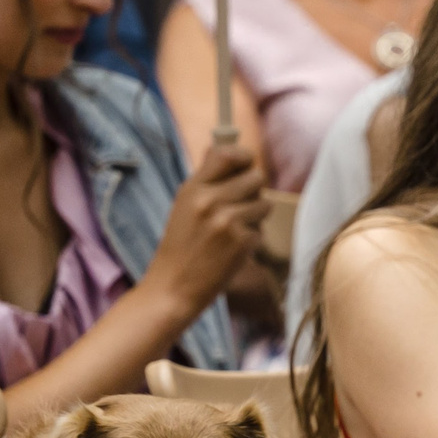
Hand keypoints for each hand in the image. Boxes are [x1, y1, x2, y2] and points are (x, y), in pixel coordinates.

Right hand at [146, 142, 267, 312]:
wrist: (173, 288)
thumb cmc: (179, 248)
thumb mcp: (183, 206)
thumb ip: (205, 180)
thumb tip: (223, 149)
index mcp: (193, 189)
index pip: (227, 154)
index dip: (243, 157)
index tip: (245, 165)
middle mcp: (210, 201)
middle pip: (255, 177)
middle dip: (254, 191)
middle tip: (241, 205)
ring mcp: (227, 221)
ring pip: (264, 204)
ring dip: (255, 217)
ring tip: (233, 231)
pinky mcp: (241, 242)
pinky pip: (261, 230)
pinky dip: (251, 241)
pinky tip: (231, 251)